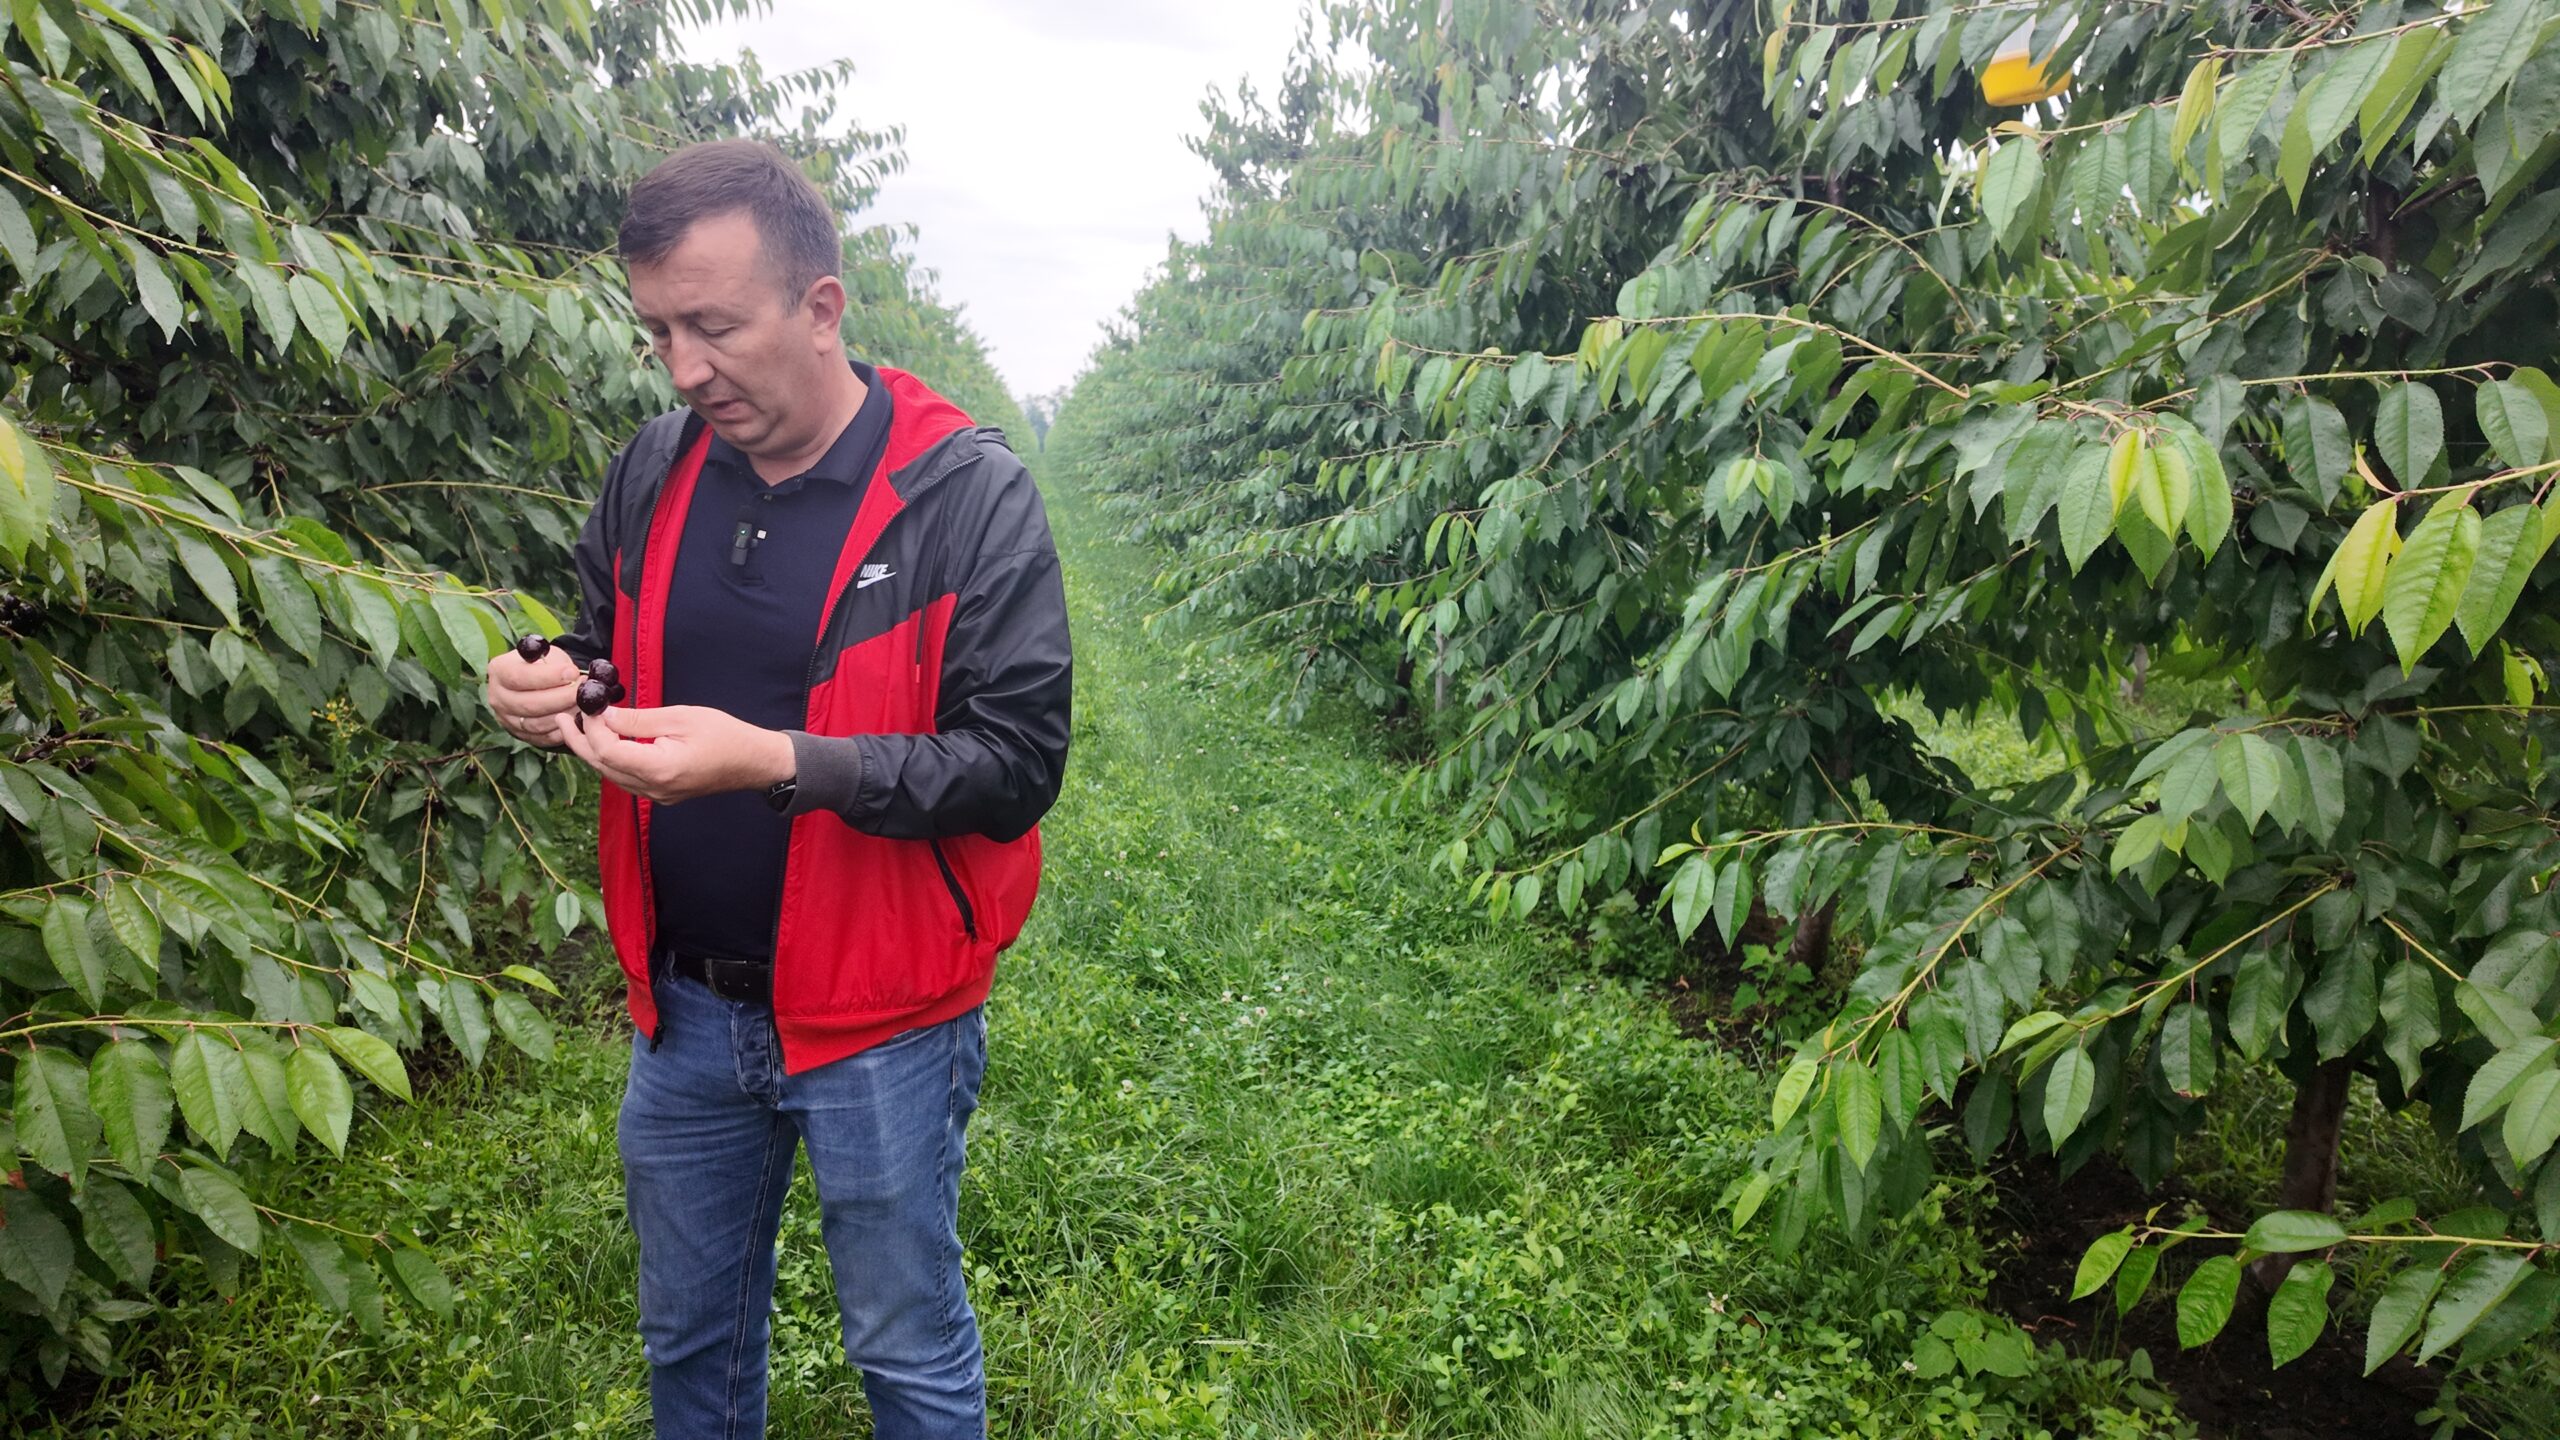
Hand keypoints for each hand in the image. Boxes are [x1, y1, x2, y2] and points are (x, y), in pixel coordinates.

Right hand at [485, 646, 582, 747]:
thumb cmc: (544, 665)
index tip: (573, 672)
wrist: (538, 682)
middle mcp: (497, 697)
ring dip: (564, 715)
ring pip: (536, 724)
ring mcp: (507, 719)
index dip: (548, 677)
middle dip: (561, 698)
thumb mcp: (546, 655)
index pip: (519, 677)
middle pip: (528, 704)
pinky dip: (563, 730)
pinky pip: (543, 738)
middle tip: (583, 691)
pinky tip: (577, 718)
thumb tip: (571, 674)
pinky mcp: (520, 735)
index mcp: (499, 670)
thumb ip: (555, 663)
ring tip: (584, 704)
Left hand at [557, 703, 795, 804]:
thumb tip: (603, 715)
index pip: (609, 751)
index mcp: (658, 768)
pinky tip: (605, 743)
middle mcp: (653, 788)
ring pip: (611, 776)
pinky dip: (610, 761)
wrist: (754, 762)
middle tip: (562, 718)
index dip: (592, 728)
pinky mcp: (661, 794)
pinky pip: (625, 779)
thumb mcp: (680, 717)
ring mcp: (657, 795)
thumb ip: (638, 719)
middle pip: (603, 767)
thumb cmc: (724, 734)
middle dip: (580, 742)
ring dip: (592, 752)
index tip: (587, 704)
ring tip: (576, 728)